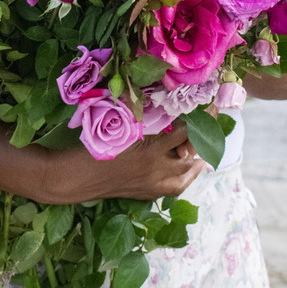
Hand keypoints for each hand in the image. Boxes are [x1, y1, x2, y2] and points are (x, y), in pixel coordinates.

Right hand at [38, 121, 207, 203]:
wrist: (75, 177)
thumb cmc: (92, 144)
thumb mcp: (118, 122)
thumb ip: (140, 110)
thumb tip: (156, 93)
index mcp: (151, 152)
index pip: (187, 133)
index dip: (201, 118)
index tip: (211, 105)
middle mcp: (157, 171)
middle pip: (192, 155)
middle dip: (203, 139)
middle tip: (209, 122)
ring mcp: (153, 185)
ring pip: (186, 174)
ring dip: (196, 160)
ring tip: (202, 148)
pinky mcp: (146, 193)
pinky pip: (174, 187)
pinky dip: (183, 175)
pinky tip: (185, 167)